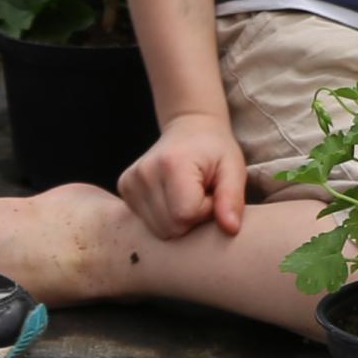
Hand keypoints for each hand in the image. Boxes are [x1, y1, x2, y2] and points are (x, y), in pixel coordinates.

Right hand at [121, 110, 249, 238]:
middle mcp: (144, 173)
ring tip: (187, 195)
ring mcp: (129, 182)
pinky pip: (147, 223)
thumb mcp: (233, 169)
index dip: (204, 211)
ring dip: (178, 219)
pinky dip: (164, 216)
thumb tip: (231, 229)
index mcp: (171, 165)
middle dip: (191, 218)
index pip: (185, 216)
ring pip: (158, 230)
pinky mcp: (124, 189)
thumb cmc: (214, 150)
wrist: (189, 128)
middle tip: (200, 194)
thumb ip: (232, 198)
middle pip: (170, 227)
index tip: (211, 193)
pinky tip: (171, 196)